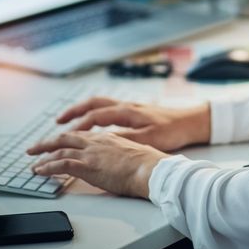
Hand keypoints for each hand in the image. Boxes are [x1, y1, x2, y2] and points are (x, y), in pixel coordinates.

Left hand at [27, 131, 166, 197]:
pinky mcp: (88, 165)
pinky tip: (39, 171)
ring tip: (32, 162)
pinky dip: (47, 166)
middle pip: (65, 137)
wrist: (151, 169)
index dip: (67, 139)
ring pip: (60, 149)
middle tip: (34, 148)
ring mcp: (91, 152)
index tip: (58, 142)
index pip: (81, 136)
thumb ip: (120, 154)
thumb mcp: (133, 153)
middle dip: (47, 142)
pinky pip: (61, 163)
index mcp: (107, 137)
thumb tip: (117, 162)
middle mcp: (96, 141)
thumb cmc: (148, 164)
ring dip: (43, 155)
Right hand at [56, 97, 210, 151]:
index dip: (77, 126)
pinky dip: (94, 114)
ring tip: (68, 121)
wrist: (192, 121)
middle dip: (73, 112)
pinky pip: (107, 109)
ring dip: (82, 111)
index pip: (94, 116)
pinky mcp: (134, 112)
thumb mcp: (149, 138)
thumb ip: (125, 140)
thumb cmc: (173, 129)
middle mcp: (125, 106)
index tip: (62, 135)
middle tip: (57, 122)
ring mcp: (129, 107)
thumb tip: (103, 144)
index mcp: (127, 111)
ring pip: (99, 105)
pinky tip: (92, 124)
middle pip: (92, 104)